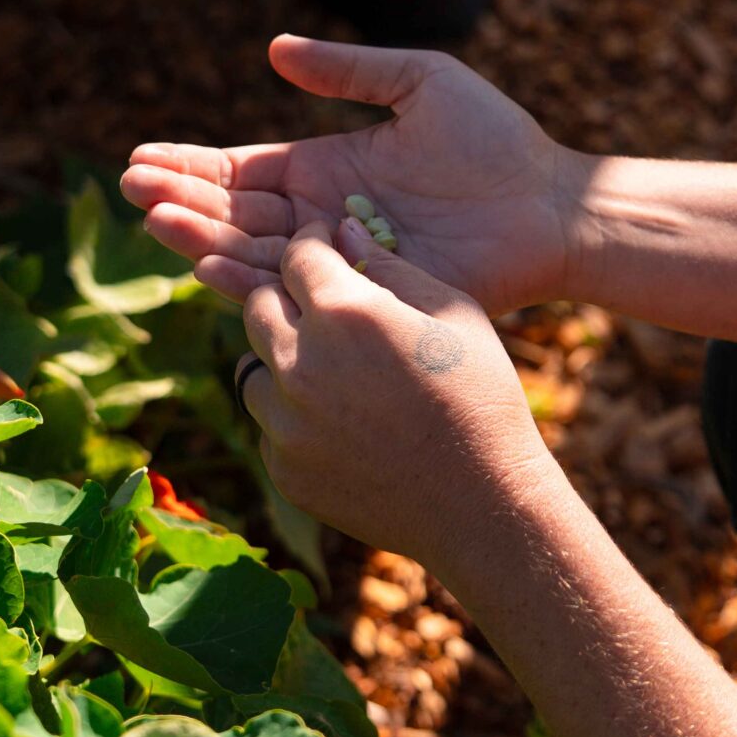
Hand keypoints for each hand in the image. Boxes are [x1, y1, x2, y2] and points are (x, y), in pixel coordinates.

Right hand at [121, 34, 584, 313]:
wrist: (551, 206)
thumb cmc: (496, 140)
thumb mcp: (421, 82)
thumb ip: (350, 70)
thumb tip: (275, 49)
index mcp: (326, 167)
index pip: (241, 170)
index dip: (191, 166)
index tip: (139, 159)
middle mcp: (322, 218)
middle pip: (233, 213)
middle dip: (179, 200)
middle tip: (130, 189)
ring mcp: (339, 261)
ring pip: (253, 253)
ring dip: (200, 237)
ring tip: (153, 220)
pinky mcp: (364, 296)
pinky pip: (297, 291)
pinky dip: (249, 281)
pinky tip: (207, 266)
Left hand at [240, 218, 556, 561]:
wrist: (481, 504)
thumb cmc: (480, 397)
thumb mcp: (452, 314)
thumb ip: (390, 267)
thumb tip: (344, 231)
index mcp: (344, 313)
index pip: (298, 255)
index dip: (313, 245)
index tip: (325, 249)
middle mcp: (300, 364)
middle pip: (259, 305)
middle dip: (286, 296)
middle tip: (320, 306)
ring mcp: (285, 423)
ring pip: (254, 367)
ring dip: (283, 359)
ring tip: (330, 369)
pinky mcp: (283, 469)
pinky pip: (269, 425)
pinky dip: (293, 416)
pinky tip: (341, 422)